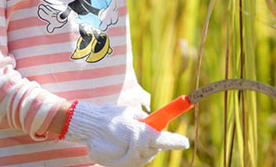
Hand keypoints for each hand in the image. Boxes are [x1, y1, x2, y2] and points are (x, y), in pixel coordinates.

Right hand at [63, 100, 189, 166]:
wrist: (90, 128)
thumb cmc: (110, 117)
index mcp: (142, 134)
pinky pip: (134, 161)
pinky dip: (133, 155)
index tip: (185, 142)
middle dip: (154, 142)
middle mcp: (139, 149)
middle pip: (155, 149)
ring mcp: (131, 160)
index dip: (176, 142)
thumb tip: (152, 122)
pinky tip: (123, 147)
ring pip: (146, 156)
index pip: (164, 140)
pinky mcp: (123, 166)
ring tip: (128, 138)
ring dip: (142, 148)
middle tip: (142, 132)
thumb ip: (142, 119)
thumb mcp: (129, 112)